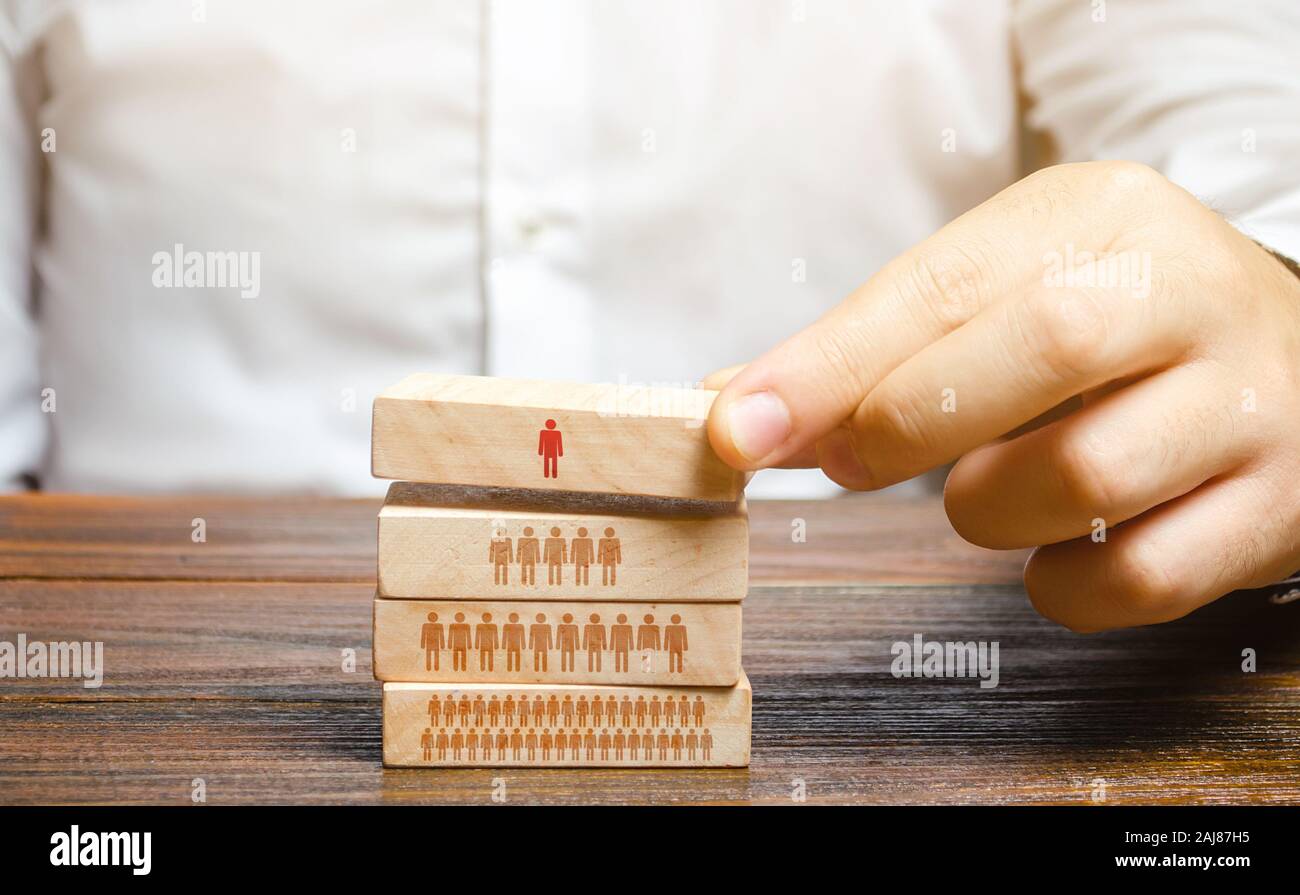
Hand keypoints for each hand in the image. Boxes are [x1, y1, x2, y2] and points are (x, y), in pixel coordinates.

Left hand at [706, 161, 1299, 631]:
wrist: (1281, 352)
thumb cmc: (1100, 326)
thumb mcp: (993, 293)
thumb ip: (868, 349)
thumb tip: (738, 413)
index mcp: (1098, 218)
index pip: (943, 286)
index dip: (828, 367)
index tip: (738, 428)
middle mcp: (1189, 292)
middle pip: (1039, 350)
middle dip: (907, 424)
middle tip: (854, 463)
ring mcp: (1249, 401)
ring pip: (1086, 478)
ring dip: (989, 509)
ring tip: (988, 489)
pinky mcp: (1276, 505)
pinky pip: (1142, 577)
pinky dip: (1063, 586)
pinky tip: (1054, 551)